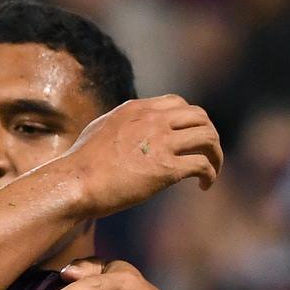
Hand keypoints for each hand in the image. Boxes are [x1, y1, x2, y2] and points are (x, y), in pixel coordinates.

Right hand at [58, 94, 221, 217]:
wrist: (74, 183)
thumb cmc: (79, 165)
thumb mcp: (99, 130)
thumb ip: (118, 125)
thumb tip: (121, 130)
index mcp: (137, 109)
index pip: (177, 103)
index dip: (189, 120)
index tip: (188, 138)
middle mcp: (153, 120)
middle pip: (200, 117)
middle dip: (209, 135)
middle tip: (207, 154)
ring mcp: (161, 143)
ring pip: (208, 137)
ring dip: (215, 155)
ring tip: (211, 171)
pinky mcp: (166, 169)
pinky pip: (202, 164)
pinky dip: (210, 174)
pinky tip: (204, 185)